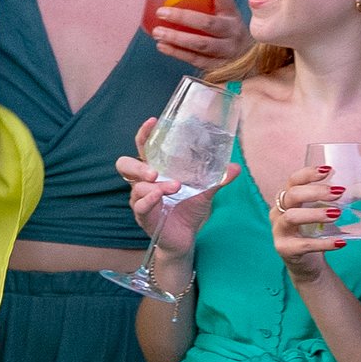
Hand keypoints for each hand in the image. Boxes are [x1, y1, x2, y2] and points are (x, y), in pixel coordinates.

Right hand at [117, 134, 237, 256]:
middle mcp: (143, 182)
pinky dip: (149, 199)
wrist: (185, 240)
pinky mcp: (143, 215)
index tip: (152, 121)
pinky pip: (139, 205)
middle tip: (154, 170)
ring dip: (155, 185)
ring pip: (137, 186)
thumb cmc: (189, 211)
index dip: (145, 135)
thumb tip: (235, 167)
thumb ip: (216, 180)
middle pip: (125, 165)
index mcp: (155, 171)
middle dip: (138, 165)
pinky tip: (159, 196)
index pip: (143, 148)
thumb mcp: (204, 193)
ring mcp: (140, 199)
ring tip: (173, 187)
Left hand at [150, 0, 245, 69]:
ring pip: (201, 44)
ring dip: (177, 38)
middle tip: (161, 12)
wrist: (247, 58)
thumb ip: (205, 4)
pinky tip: (163, 46)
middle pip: (208, 23)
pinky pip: (196, 59)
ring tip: (157, 32)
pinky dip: (177, 53)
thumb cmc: (226, 31)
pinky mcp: (219, 66)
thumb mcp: (223, 15)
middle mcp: (233, 30)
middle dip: (182, 17)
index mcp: (232, 13)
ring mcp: (227, 50)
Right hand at [271, 163, 351, 279]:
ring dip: (315, 214)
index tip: (328, 170)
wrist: (308, 263)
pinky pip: (302, 245)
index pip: (293, 180)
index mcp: (288, 198)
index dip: (308, 173)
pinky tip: (340, 243)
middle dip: (315, 192)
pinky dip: (323, 243)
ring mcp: (279, 230)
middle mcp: (278, 211)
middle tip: (339, 193)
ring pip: (291, 217)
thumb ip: (350, 197)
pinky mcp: (285, 249)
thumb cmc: (317, 230)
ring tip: (337, 214)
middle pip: (292, 195)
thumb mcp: (329, 211)